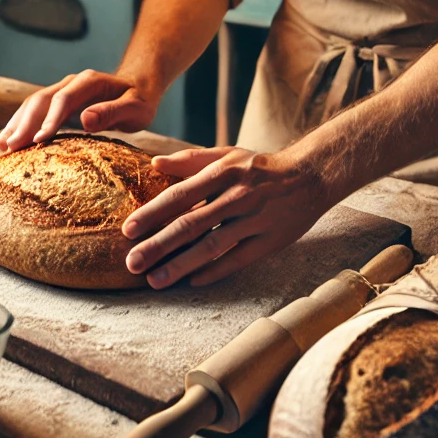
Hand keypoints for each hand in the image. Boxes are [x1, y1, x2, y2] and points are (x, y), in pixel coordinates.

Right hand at [0, 70, 157, 150]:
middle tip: (9, 148)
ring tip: (0, 147)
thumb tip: (85, 120)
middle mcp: (71, 83)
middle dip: (23, 124)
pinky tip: (8, 141)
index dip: (49, 119)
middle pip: (41, 100)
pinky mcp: (58, 103)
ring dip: (16, 124)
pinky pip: (35, 112)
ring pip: (32, 105)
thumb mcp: (135, 108)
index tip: (38, 140)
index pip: (63, 99)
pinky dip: (20, 125)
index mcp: (88, 82)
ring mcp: (62, 91)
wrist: (138, 88)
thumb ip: (112, 113)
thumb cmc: (139, 101)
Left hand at [121, 145, 325, 288]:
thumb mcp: (227, 155)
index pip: (180, 195)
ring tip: (155, 280)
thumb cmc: (259, 167)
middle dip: (159, 245)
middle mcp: (237, 196)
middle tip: (132, 262)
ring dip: (180, 265)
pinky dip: (214, 271)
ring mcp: (254, 220)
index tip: (128, 229)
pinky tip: (192, 282)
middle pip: (191, 224)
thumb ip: (190, 160)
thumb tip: (154, 163)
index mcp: (223, 172)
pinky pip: (237, 259)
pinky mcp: (269, 241)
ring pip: (212, 246)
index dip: (153, 213)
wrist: (309, 176)